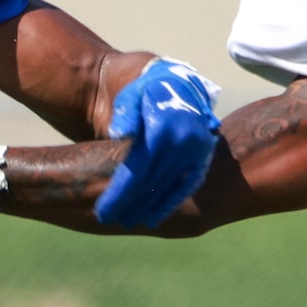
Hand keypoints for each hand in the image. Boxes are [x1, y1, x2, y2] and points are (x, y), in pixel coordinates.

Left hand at [94, 57, 219, 229]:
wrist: (177, 84)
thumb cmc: (145, 91)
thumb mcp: (130, 95)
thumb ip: (124, 114)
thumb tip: (119, 134)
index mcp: (163, 127)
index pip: (137, 169)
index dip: (119, 192)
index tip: (103, 211)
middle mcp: (183, 140)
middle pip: (151, 181)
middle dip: (129, 204)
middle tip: (110, 220)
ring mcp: (196, 150)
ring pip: (169, 186)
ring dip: (149, 207)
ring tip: (130, 221)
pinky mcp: (203, 157)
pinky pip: (187, 185)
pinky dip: (171, 202)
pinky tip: (155, 218)